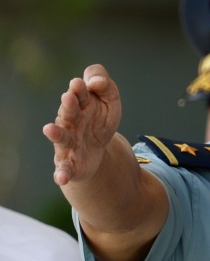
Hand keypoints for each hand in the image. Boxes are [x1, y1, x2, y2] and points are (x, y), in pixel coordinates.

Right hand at [42, 64, 122, 186]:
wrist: (100, 149)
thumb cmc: (100, 119)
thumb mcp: (109, 99)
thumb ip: (104, 85)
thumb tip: (96, 82)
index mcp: (81, 105)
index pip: (79, 94)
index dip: (80, 89)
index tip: (80, 83)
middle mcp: (71, 122)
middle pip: (68, 113)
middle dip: (69, 105)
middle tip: (69, 96)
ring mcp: (69, 143)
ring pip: (61, 138)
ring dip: (56, 133)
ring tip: (49, 129)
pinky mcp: (72, 163)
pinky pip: (65, 169)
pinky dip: (62, 173)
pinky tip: (61, 178)